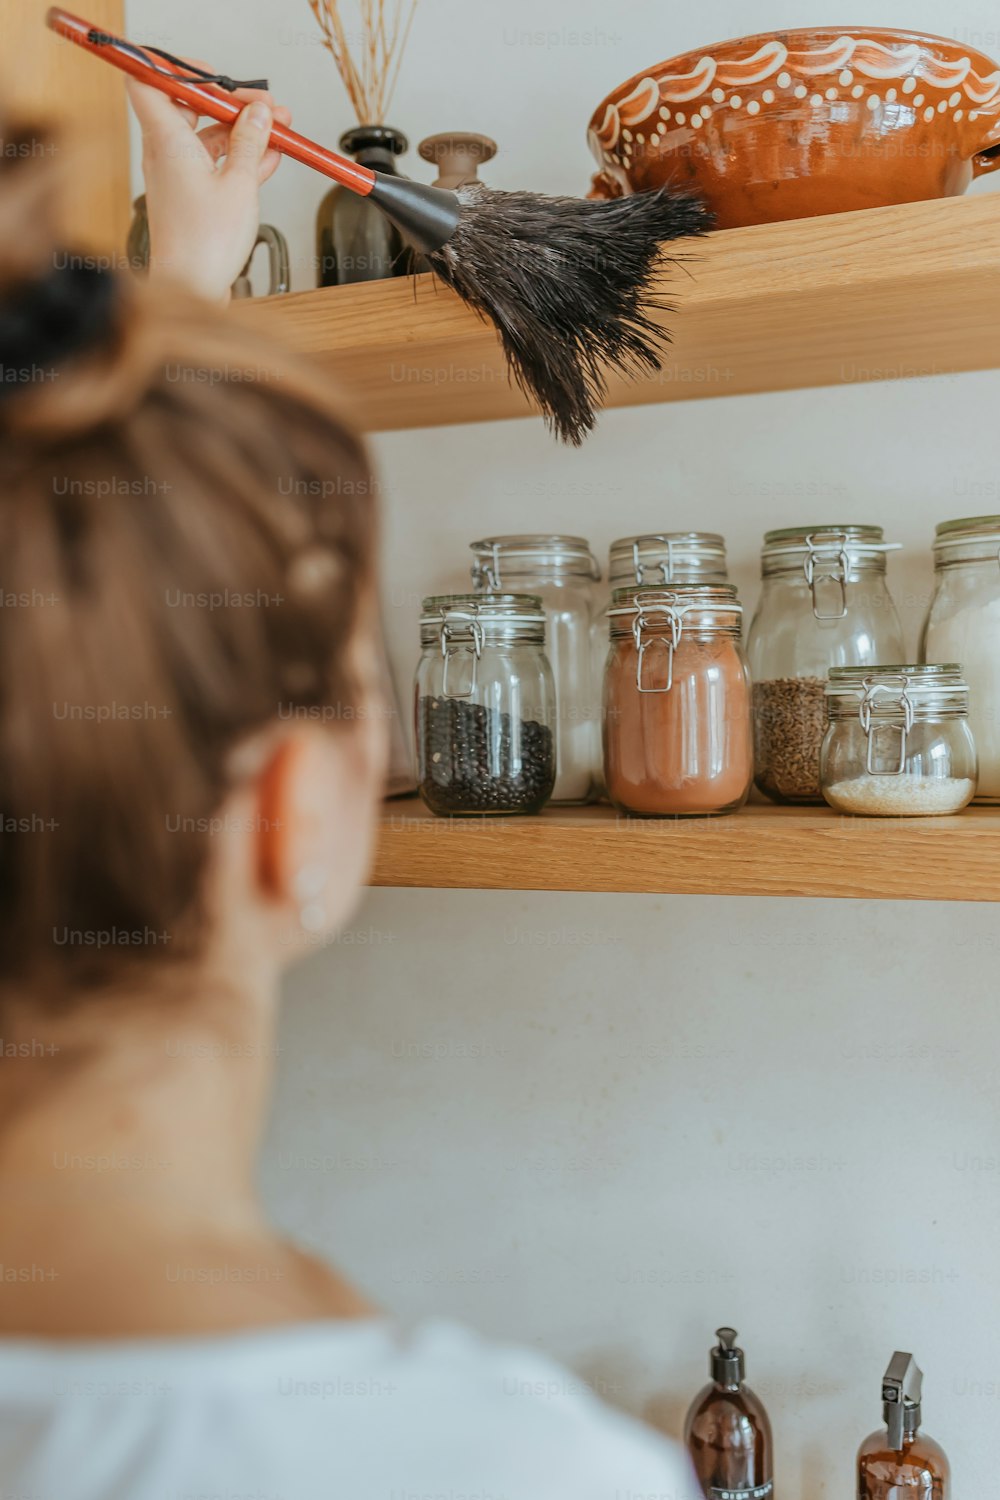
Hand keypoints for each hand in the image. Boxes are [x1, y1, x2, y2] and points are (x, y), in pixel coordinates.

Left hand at [126, 70, 291, 302]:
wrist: (191, 289)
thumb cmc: (203, 245)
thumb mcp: (240, 184)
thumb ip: (250, 142)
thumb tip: (257, 114)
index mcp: (167, 140)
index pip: (149, 80)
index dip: (175, 67)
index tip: (210, 72)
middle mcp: (165, 154)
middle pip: (188, 106)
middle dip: (228, 102)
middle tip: (262, 106)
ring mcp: (176, 175)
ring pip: (206, 136)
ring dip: (241, 131)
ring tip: (276, 131)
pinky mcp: (189, 196)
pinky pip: (212, 164)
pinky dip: (238, 157)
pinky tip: (267, 159)